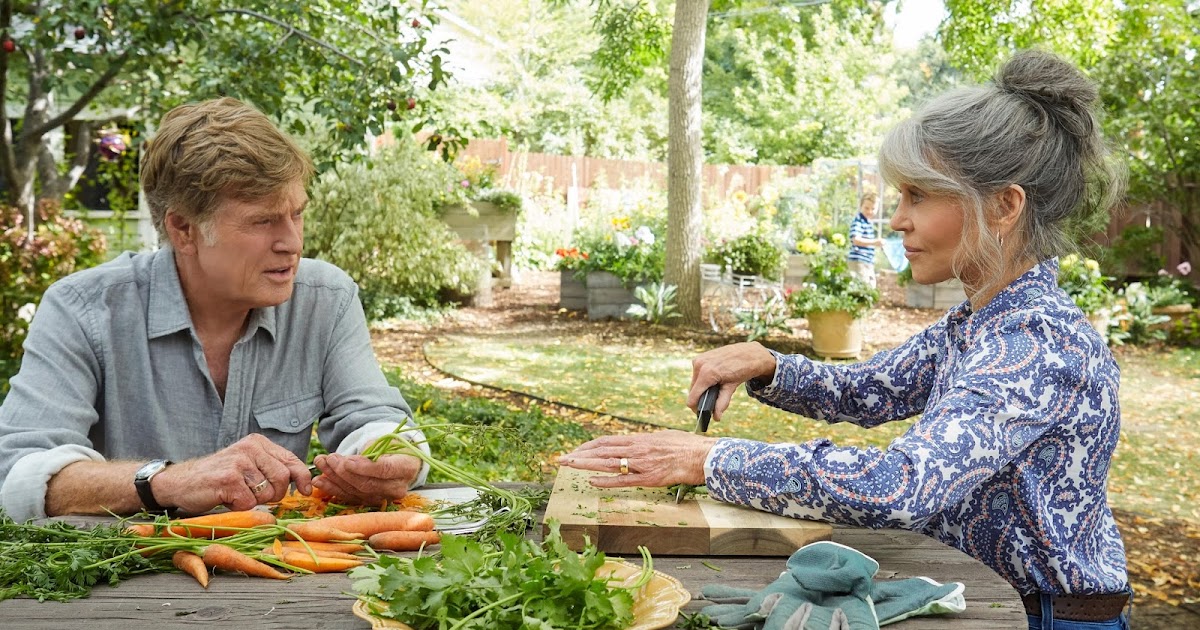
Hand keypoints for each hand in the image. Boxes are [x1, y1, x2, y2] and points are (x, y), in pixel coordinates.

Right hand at [155, 433, 311, 513]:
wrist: (180, 482)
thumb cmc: (218, 477)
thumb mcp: (247, 465)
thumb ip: (271, 468)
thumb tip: (304, 482)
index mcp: (258, 443)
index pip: (291, 460)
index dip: (301, 477)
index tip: (305, 490)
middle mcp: (250, 448)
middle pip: (282, 479)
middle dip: (274, 494)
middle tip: (254, 495)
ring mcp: (239, 462)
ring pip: (266, 493)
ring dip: (253, 501)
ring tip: (236, 493)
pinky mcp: (229, 479)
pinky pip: (249, 503)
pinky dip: (238, 507)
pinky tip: (225, 498)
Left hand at [310, 452, 420, 504]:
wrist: (400, 461)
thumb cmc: (394, 447)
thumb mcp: (388, 441)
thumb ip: (372, 449)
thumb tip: (349, 461)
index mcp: (406, 468)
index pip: (385, 470)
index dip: (364, 467)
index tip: (346, 460)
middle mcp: (397, 488)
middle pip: (368, 484)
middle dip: (344, 472)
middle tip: (328, 459)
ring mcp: (383, 498)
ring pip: (356, 492)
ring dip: (335, 479)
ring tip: (320, 464)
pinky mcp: (370, 502)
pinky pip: (350, 498)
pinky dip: (333, 489)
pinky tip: (320, 481)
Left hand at [558, 430, 716, 488]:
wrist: (701, 456)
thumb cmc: (686, 446)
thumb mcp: (663, 437)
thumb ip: (647, 441)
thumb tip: (637, 443)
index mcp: (639, 439)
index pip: (607, 441)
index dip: (588, 446)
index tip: (576, 451)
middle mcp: (636, 449)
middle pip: (601, 450)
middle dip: (579, 455)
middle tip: (562, 459)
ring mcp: (641, 464)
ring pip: (607, 463)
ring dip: (585, 464)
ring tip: (568, 466)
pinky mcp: (647, 478)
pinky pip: (622, 480)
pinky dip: (605, 481)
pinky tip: (591, 481)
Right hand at [690, 342, 776, 420]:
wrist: (749, 353)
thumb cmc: (743, 368)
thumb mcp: (732, 387)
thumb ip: (722, 403)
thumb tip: (716, 417)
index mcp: (707, 373)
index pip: (692, 397)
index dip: (697, 408)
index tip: (703, 413)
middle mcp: (700, 365)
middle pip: (693, 390)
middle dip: (701, 398)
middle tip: (714, 401)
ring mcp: (699, 359)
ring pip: (695, 382)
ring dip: (702, 388)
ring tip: (717, 387)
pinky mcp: (701, 357)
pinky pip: (698, 374)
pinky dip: (704, 380)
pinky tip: (715, 378)